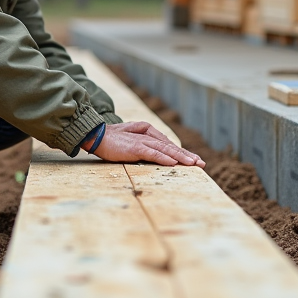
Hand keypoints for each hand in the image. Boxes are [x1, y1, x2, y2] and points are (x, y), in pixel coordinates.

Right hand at [88, 122, 204, 166]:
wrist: (95, 135)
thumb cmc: (113, 140)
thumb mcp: (132, 141)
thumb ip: (146, 145)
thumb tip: (162, 155)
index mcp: (148, 133)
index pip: (168, 145)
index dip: (182, 153)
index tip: (194, 161)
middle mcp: (147, 135)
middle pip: (171, 147)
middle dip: (187, 156)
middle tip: (201, 164)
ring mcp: (142, 140)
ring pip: (165, 150)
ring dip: (180, 157)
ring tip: (193, 164)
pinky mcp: (135, 147)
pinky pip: (152, 153)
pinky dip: (163, 158)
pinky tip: (173, 162)